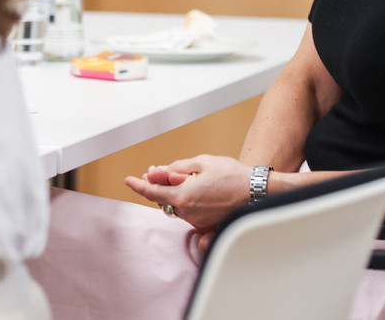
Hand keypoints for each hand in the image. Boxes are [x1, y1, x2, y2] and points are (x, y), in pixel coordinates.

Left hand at [124, 155, 250, 229]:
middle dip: (158, 185)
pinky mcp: (206, 223)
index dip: (138, 185)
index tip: (128, 180)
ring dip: (175, 191)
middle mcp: (187, 212)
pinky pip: (189, 211)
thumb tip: (158, 172)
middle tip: (158, 171)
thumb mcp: (201, 162)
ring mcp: (197, 220)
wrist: (256, 191)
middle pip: (163, 199)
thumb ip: (176, 168)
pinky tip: (197, 189)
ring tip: (189, 176)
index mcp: (183, 196)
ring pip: (176, 204)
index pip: (152, 192)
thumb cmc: (231, 175)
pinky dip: (187, 200)